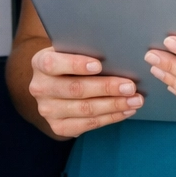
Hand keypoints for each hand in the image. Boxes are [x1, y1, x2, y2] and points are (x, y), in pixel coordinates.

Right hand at [28, 46, 143, 137]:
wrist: (55, 83)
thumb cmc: (70, 61)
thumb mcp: (71, 50)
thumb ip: (85, 49)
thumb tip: (117, 53)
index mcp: (40, 62)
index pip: (53, 63)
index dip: (76, 64)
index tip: (99, 65)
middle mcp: (40, 87)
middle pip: (75, 89)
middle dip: (106, 88)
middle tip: (130, 86)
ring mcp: (47, 110)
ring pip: (84, 109)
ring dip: (114, 105)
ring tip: (135, 100)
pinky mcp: (58, 127)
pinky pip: (88, 124)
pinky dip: (110, 118)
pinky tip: (125, 111)